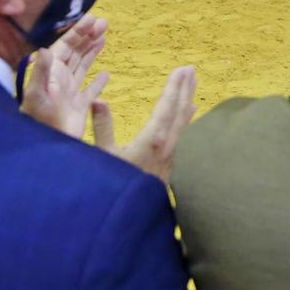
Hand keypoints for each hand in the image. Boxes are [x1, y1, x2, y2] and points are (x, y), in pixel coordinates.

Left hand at [19, 15, 109, 138]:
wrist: (47, 146)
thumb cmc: (39, 119)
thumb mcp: (37, 93)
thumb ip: (41, 71)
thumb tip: (44, 48)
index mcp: (52, 72)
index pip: (66, 46)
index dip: (78, 32)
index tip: (92, 18)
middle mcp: (61, 79)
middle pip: (76, 52)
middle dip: (88, 37)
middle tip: (104, 22)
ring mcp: (71, 92)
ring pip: (83, 66)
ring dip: (92, 51)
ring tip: (104, 37)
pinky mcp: (80, 107)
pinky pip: (91, 90)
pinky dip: (98, 82)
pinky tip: (106, 73)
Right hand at [92, 66, 196, 183]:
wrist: (130, 220)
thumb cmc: (113, 186)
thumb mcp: (103, 156)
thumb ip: (101, 127)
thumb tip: (98, 100)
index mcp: (153, 141)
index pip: (167, 107)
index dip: (174, 87)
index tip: (182, 70)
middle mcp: (168, 147)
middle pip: (180, 111)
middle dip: (185, 89)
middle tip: (192, 69)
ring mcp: (174, 157)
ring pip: (185, 124)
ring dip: (187, 102)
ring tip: (192, 85)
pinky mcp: (174, 166)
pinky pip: (184, 136)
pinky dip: (187, 120)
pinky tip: (188, 116)